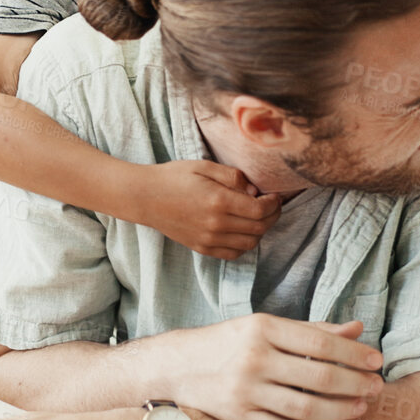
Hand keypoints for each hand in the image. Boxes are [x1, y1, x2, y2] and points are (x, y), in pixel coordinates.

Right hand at [126, 160, 281, 259]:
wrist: (145, 197)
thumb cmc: (174, 177)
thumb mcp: (204, 166)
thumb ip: (233, 177)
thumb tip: (254, 192)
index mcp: (218, 201)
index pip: (260, 210)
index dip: (273, 204)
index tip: (274, 195)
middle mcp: (216, 224)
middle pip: (259, 228)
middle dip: (272, 217)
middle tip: (272, 205)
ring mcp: (208, 239)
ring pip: (249, 244)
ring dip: (260, 231)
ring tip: (257, 217)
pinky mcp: (202, 248)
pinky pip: (233, 253)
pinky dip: (244, 244)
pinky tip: (242, 230)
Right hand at [164, 315, 384, 419]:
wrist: (177, 366)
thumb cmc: (229, 343)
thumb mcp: (265, 326)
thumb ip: (311, 330)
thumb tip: (357, 330)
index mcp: (262, 329)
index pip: (321, 343)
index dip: (354, 355)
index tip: (376, 361)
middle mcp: (254, 359)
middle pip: (319, 377)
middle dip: (355, 384)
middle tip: (376, 387)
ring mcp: (245, 392)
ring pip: (306, 408)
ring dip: (341, 410)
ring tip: (360, 407)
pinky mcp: (239, 419)